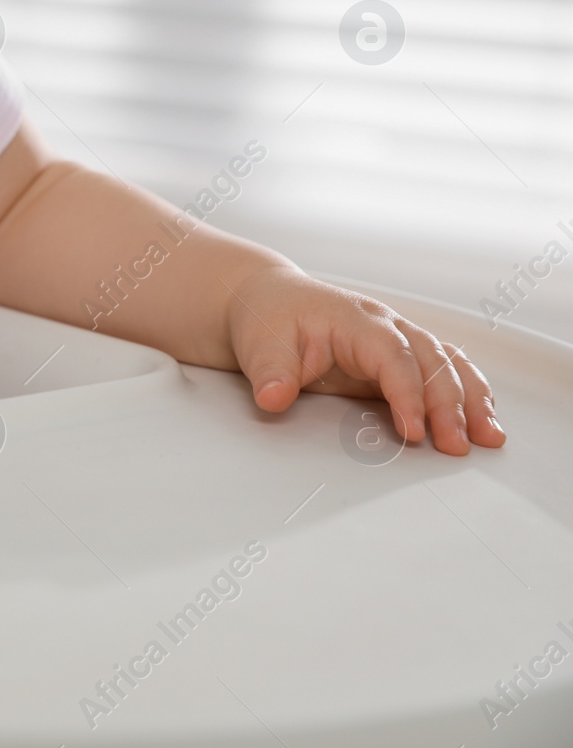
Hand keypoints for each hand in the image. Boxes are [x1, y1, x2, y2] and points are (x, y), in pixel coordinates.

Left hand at [223, 266, 504, 455]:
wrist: (269, 301)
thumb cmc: (268, 319)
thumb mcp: (259, 345)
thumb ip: (270, 373)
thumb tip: (273, 399)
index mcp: (355, 319)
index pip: (393, 355)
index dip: (407, 393)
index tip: (412, 431)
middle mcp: (386, 325)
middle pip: (431, 360)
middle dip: (448, 404)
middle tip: (456, 446)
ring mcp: (398, 339)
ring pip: (448, 363)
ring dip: (472, 399)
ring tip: (488, 438)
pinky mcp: (401, 357)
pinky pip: (445, 369)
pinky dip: (468, 393)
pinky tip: (483, 421)